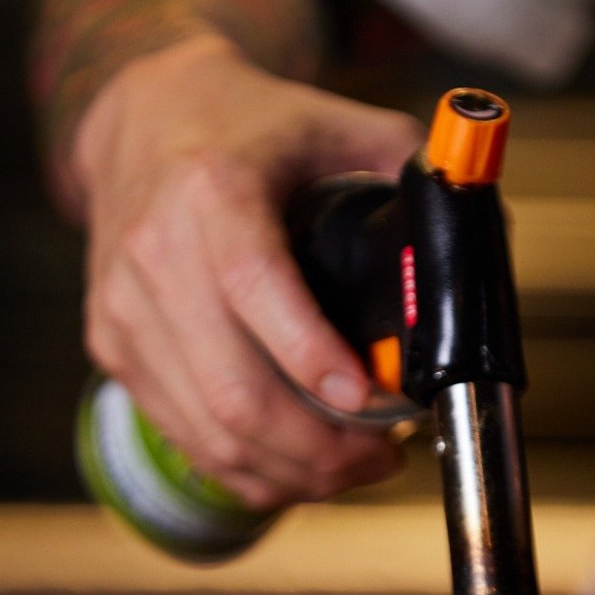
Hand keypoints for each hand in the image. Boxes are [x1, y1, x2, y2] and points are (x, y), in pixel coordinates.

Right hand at [72, 32, 423, 508]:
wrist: (142, 122)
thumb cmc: (250, 128)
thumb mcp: (337, 123)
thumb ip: (412, 170)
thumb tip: (481, 238)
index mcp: (213, 193)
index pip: (255, 289)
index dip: (311, 359)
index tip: (369, 402)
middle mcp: (155, 256)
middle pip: (236, 393)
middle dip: (322, 449)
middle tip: (383, 459)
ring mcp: (125, 311)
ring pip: (212, 433)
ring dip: (293, 472)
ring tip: (352, 469)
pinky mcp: (114, 348)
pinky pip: (187, 437)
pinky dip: (250, 470)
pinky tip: (298, 468)